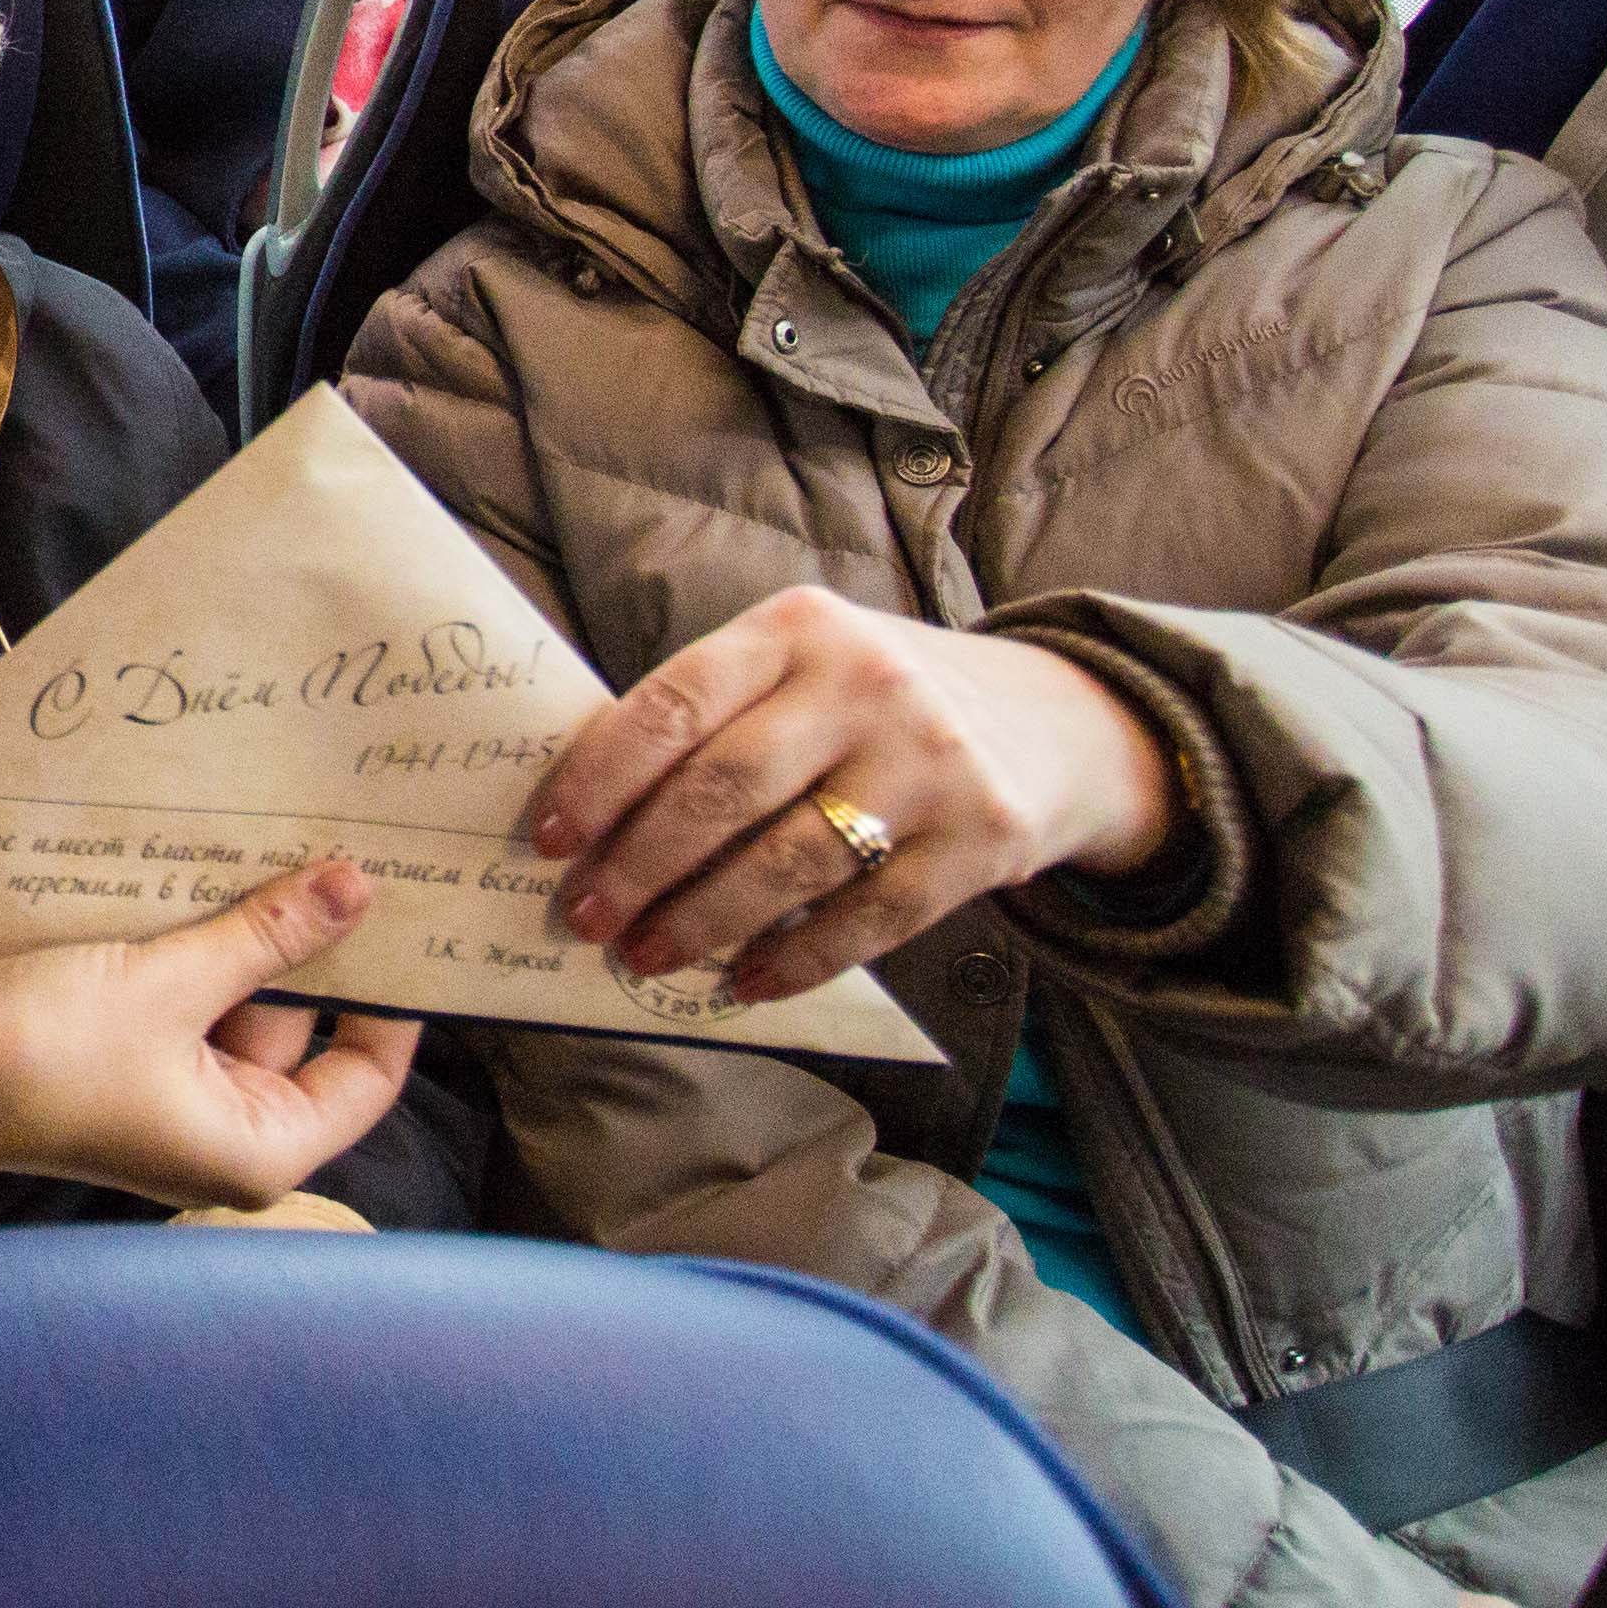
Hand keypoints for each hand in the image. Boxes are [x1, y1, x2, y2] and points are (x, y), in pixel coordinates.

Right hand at [0, 860, 420, 1209]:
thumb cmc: (50, 1053)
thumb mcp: (173, 982)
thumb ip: (269, 934)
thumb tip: (358, 886)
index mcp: (257, 1144)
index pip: (367, 1075)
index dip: (392, 997)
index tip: (408, 915)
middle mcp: (222, 1125)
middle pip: (298, 1026)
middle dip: (307, 946)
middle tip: (339, 852)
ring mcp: (169, 1087)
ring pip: (235, 997)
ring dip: (241, 932)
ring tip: (269, 843)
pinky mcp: (124, 1049)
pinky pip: (182, 990)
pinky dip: (191, 941)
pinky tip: (200, 870)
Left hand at [529, 587, 1177, 1006]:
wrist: (1057, 721)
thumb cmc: (877, 700)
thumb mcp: (803, 664)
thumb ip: (716, 714)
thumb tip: (590, 812)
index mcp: (797, 626)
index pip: (674, 702)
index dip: (601, 778)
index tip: (549, 839)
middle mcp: (866, 683)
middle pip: (723, 789)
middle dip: (640, 864)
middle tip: (588, 916)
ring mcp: (930, 761)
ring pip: (789, 862)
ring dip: (704, 920)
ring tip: (649, 953)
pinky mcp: (982, 839)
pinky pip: (867, 918)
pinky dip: (795, 958)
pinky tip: (744, 981)